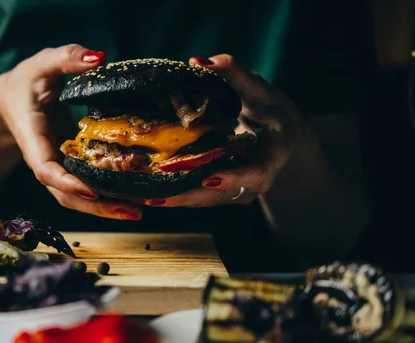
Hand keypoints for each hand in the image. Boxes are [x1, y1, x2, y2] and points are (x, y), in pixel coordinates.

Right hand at [0, 44, 141, 220]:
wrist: (14, 99)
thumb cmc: (28, 81)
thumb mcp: (44, 63)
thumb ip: (68, 58)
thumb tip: (100, 58)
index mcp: (32, 137)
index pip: (44, 168)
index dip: (66, 182)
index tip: (91, 189)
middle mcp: (44, 160)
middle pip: (65, 194)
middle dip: (96, 207)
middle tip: (133, 211)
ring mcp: (57, 168)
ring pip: (77, 198)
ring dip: (105, 208)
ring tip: (138, 210)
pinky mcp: (70, 168)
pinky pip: (86, 188)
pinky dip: (107, 196)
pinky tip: (133, 198)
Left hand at [140, 54, 301, 207]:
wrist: (280, 136)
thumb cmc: (270, 109)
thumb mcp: (258, 88)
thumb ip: (233, 73)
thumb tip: (196, 62)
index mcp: (272, 155)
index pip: (256, 172)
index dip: (234, 177)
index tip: (209, 177)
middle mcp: (255, 180)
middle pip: (222, 194)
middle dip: (188, 196)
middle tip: (156, 197)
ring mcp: (238, 190)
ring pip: (205, 199)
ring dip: (175, 199)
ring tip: (142, 198)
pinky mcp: (223, 192)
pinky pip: (198, 195)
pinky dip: (175, 193)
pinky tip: (147, 193)